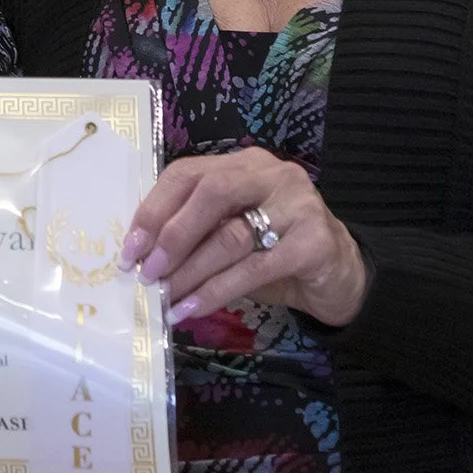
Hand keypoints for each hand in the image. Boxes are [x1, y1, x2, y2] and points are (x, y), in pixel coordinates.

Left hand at [118, 147, 368, 327]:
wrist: (342, 277)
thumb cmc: (276, 253)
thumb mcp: (234, 233)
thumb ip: (198, 233)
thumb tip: (142, 258)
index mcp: (243, 164)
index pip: (187, 173)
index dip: (153, 209)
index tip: (129, 249)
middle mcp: (271, 174)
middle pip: (209, 193)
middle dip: (171, 235)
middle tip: (147, 272)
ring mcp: (297, 205)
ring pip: (230, 235)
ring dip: (190, 272)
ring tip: (164, 299)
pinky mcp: (314, 242)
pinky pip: (254, 268)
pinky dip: (217, 291)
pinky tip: (193, 309)